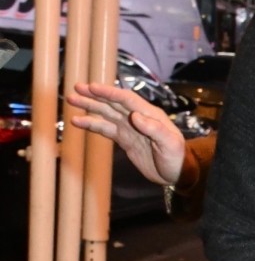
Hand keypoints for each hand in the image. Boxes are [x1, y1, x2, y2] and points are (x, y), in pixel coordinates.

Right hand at [66, 81, 186, 186]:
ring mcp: (129, 128)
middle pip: (112, 103)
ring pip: (106, 114)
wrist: (176, 174)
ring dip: (89, 107)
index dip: (109, 92)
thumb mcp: (170, 143)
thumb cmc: (177, 157)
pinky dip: (92, 125)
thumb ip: (154, 129)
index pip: (126, 99)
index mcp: (149, 114)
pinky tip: (78, 122)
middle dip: (94, 96)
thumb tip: (135, 116)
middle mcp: (137, 118)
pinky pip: (105, 129)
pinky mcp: (124, 139)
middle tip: (75, 89)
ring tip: (72, 101)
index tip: (92, 87)